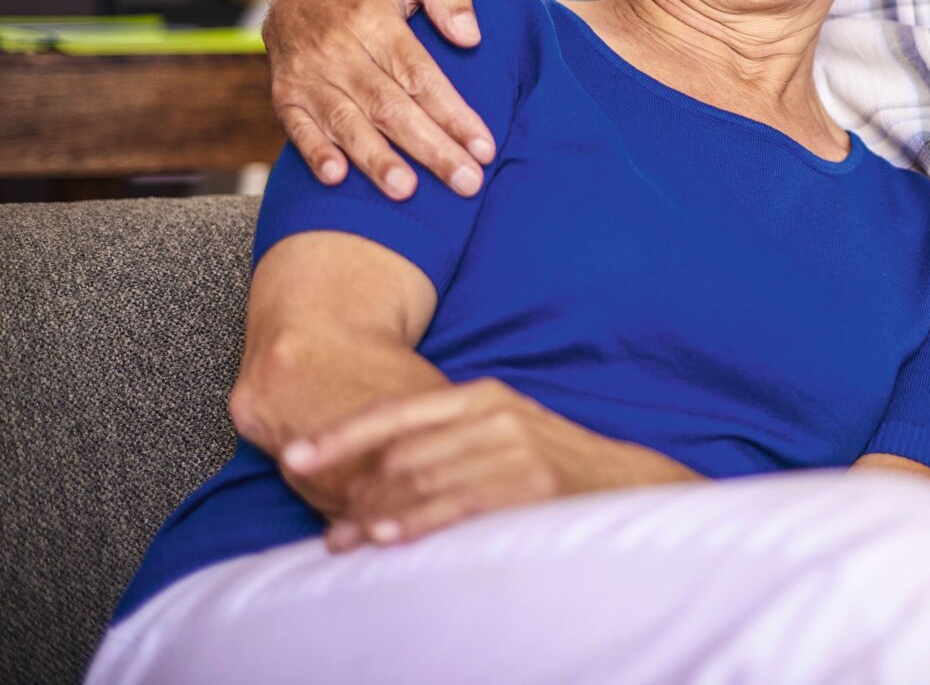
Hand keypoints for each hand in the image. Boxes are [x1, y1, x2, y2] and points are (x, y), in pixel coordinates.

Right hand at [264, 0, 494, 198]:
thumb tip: (471, 36)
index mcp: (374, 20)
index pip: (421, 75)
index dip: (453, 113)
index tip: (485, 147)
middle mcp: (339, 50)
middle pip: (391, 107)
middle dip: (431, 149)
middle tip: (468, 183)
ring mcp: (309, 76)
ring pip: (347, 123)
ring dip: (377, 159)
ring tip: (407, 191)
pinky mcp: (286, 96)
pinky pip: (297, 129)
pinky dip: (315, 153)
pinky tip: (337, 178)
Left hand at [281, 379, 699, 549]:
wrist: (629, 486)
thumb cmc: (557, 471)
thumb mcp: (504, 439)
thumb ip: (449, 446)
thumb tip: (378, 474)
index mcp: (481, 396)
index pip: (394, 411)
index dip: (339, 434)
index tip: (293, 456)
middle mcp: (493, 412)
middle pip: (399, 451)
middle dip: (354, 491)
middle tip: (327, 526)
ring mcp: (513, 445)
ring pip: (420, 479)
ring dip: (375, 513)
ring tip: (345, 540)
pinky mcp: (529, 482)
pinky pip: (455, 502)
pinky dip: (414, 521)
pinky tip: (387, 536)